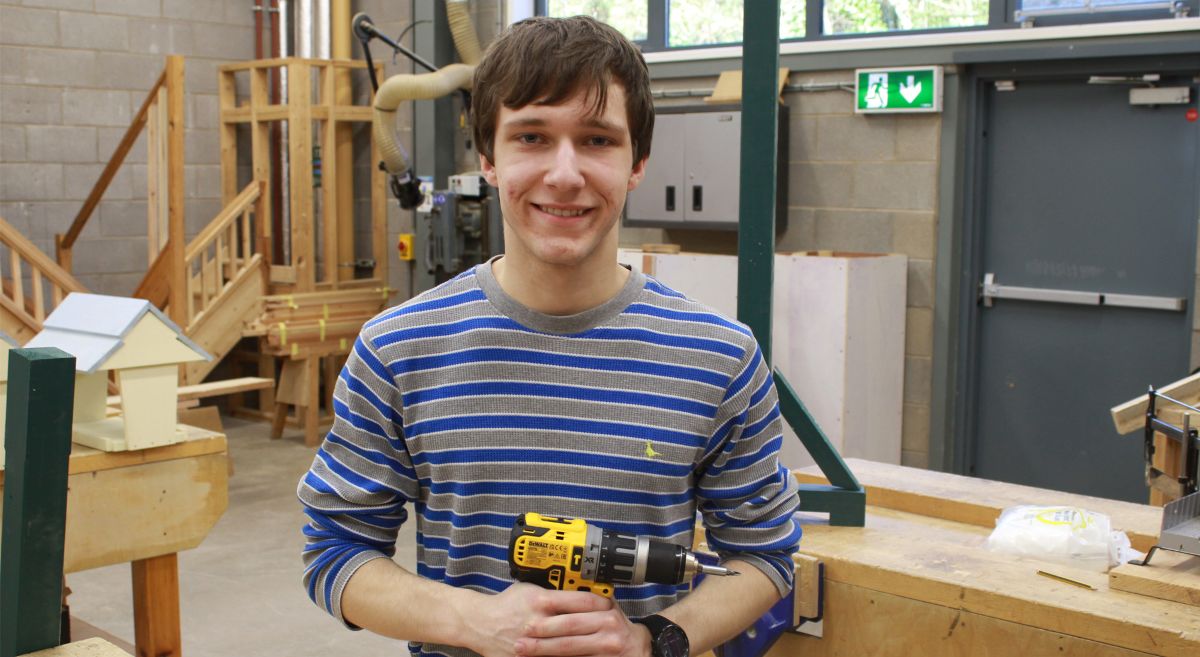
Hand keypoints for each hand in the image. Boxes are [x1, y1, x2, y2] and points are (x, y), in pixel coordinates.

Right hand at [469, 583, 616, 656]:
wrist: (480, 623)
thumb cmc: (506, 604)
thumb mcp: (530, 588)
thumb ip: (552, 590)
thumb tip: (578, 588)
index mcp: (540, 600)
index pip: (577, 600)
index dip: (597, 602)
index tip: (609, 603)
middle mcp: (538, 621)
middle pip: (577, 623)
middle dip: (598, 625)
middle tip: (616, 625)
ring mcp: (533, 643)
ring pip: (567, 645)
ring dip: (588, 645)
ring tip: (605, 644)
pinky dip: (569, 656)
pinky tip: (582, 655)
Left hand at [515, 596, 651, 656]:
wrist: (639, 650)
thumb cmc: (618, 629)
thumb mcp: (608, 609)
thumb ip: (589, 601)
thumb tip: (558, 590)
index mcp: (606, 609)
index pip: (575, 608)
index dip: (551, 614)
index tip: (530, 618)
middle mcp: (608, 626)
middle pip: (569, 629)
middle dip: (542, 633)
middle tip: (521, 636)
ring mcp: (608, 647)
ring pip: (570, 648)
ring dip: (545, 650)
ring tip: (525, 650)